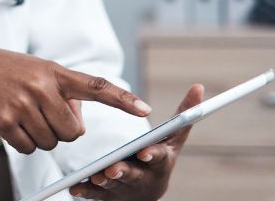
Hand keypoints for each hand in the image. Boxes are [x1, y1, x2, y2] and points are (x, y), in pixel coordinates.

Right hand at [0, 48, 151, 153]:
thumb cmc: (4, 71)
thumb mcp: (37, 70)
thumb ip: (61, 92)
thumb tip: (77, 124)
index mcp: (54, 71)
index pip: (96, 85)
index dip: (122, 99)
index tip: (145, 110)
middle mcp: (42, 86)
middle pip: (72, 132)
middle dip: (61, 131)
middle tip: (40, 115)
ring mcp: (23, 103)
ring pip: (51, 143)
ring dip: (39, 137)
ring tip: (20, 114)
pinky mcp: (5, 120)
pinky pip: (29, 148)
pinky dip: (22, 143)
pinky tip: (8, 123)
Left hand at [69, 84, 203, 199]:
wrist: (149, 189)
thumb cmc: (161, 155)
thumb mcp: (174, 137)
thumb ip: (185, 114)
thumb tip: (199, 86)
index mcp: (161, 161)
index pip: (159, 158)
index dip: (152, 155)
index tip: (144, 152)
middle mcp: (145, 177)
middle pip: (135, 175)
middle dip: (124, 171)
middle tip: (113, 168)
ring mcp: (127, 189)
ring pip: (115, 186)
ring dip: (105, 181)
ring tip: (96, 175)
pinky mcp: (110, 196)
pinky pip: (97, 195)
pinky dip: (86, 191)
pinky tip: (76, 188)